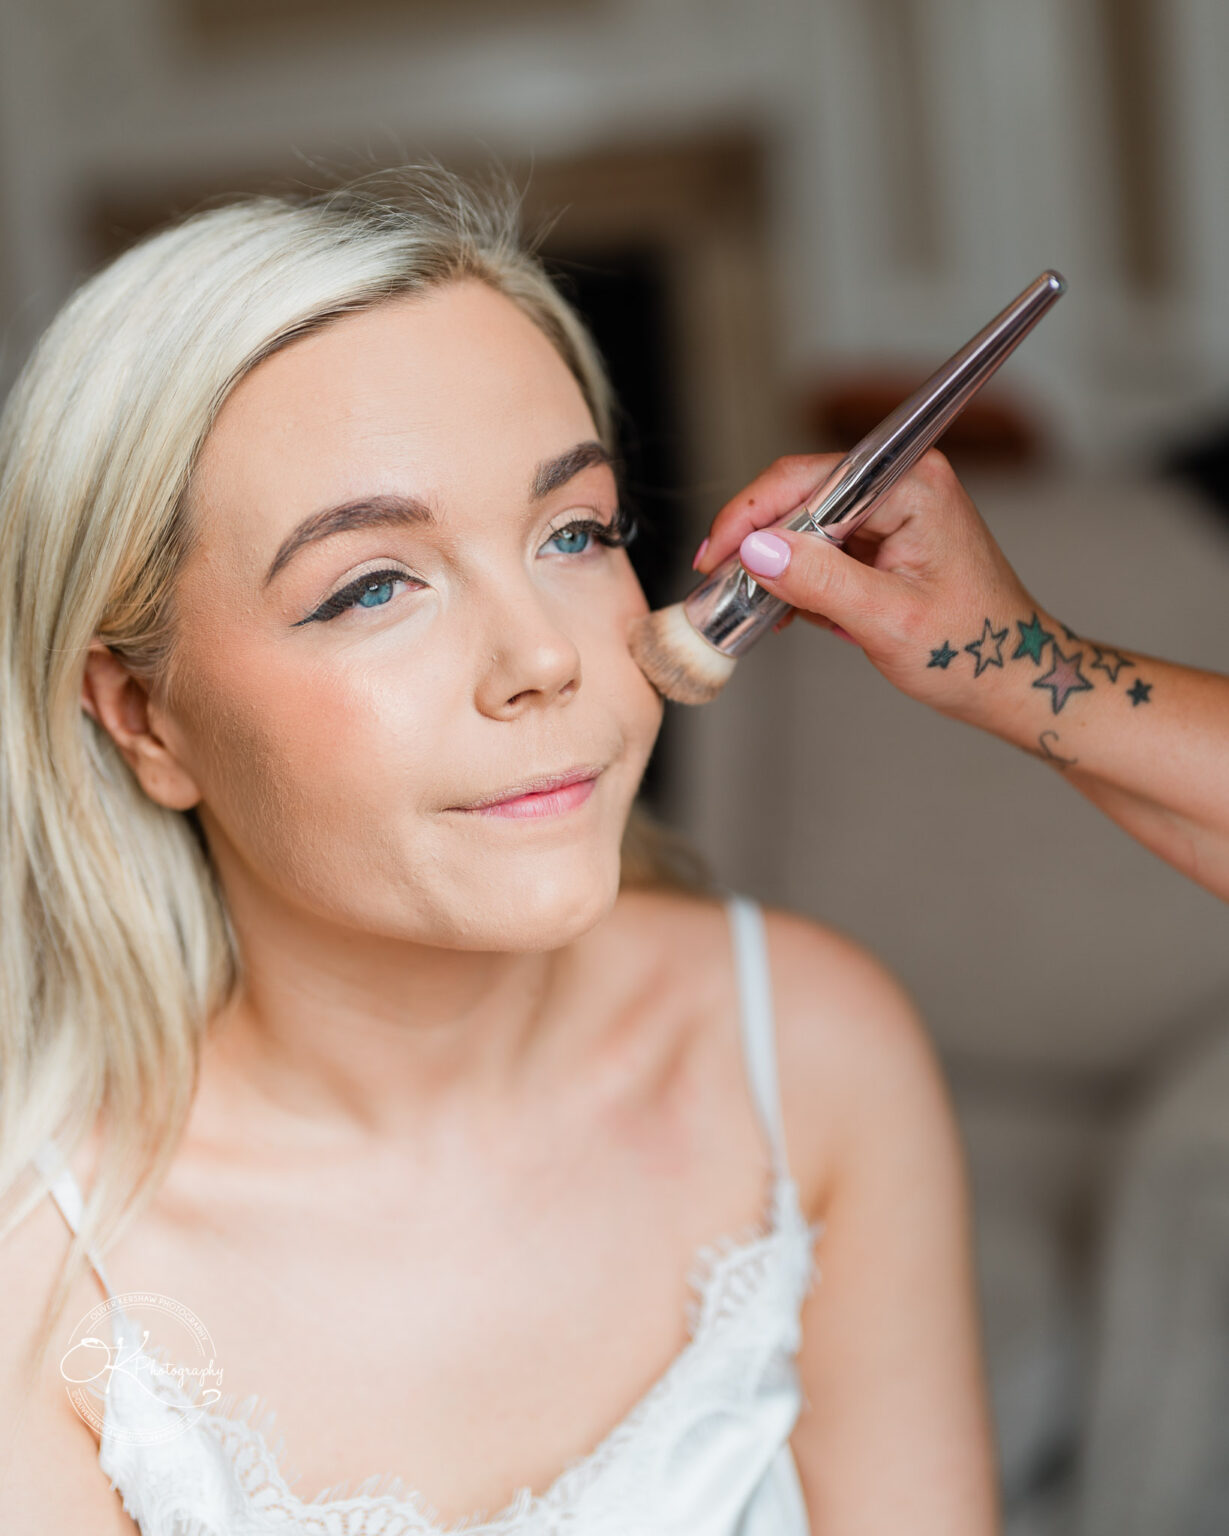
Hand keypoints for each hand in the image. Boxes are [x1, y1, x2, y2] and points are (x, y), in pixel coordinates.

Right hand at [694, 450, 1042, 726]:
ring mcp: (896, 508)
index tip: (715, 558)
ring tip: (764, 607)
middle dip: (759, 543)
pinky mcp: (888, 535)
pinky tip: (797, 610)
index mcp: (912, 484)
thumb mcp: (889, 621)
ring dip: (780, 564)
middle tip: (721, 584)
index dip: (750, 516)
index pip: (807, 479)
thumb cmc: (975, 651)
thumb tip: (758, 551)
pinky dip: (802, 577)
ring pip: (807, 522)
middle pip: (801, 494)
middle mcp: (904, 482)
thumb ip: (821, 581)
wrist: (1013, 679)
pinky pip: (826, 544)